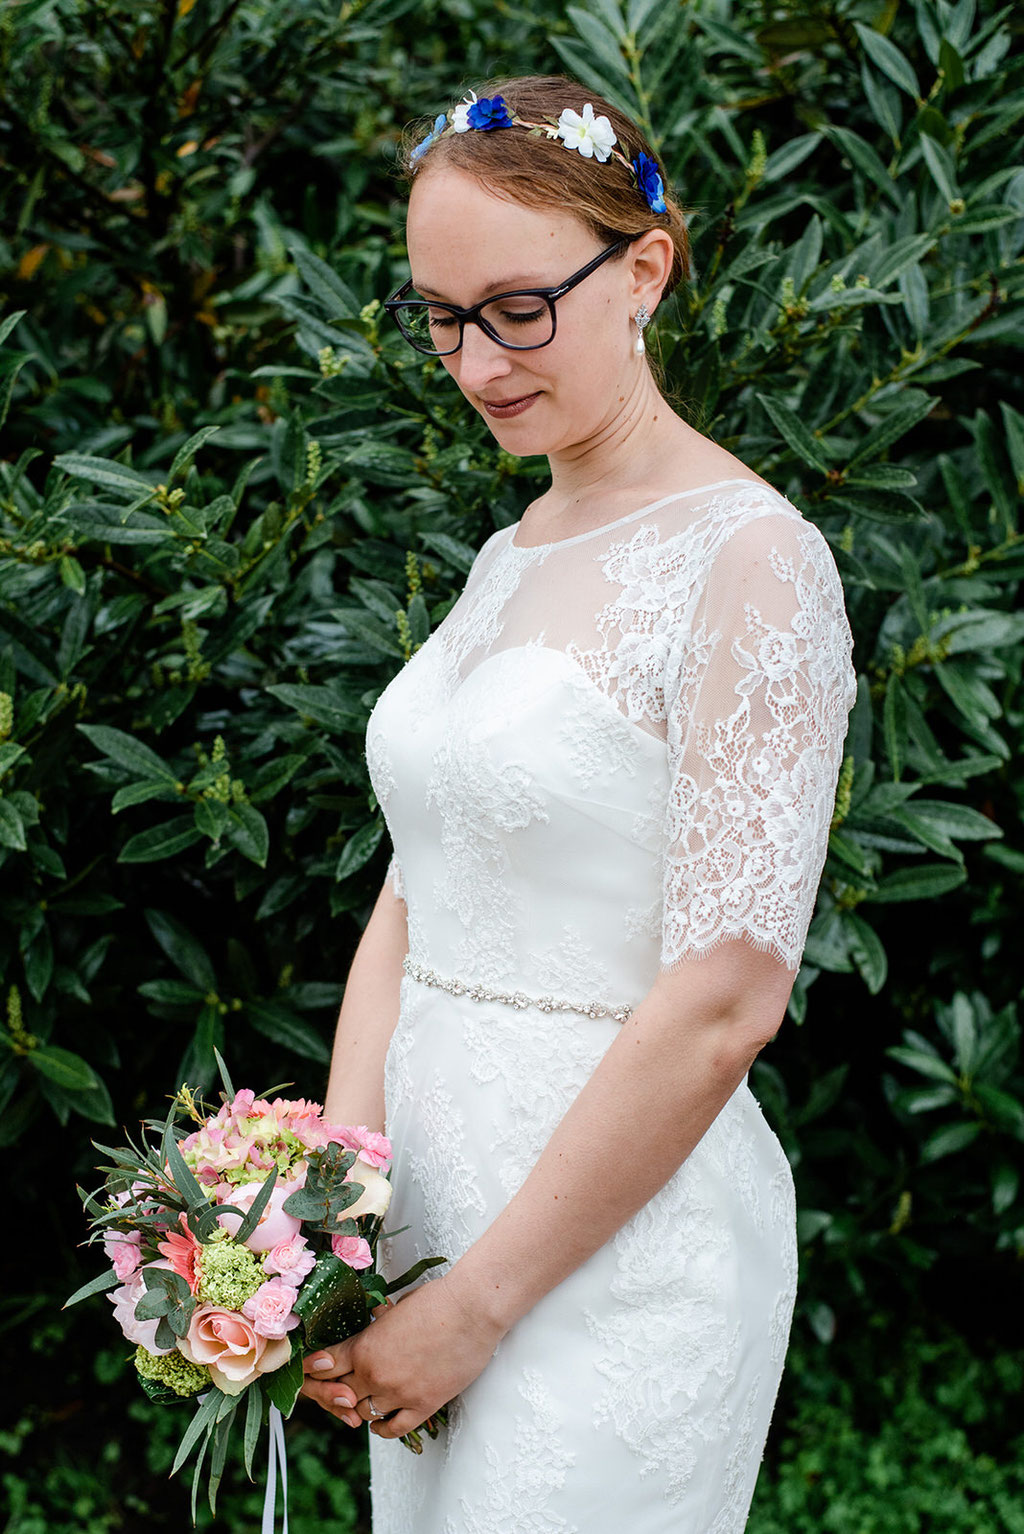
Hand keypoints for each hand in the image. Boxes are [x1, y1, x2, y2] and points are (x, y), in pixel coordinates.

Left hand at [298, 1277, 505, 1438]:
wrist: (472, 1310)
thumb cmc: (436, 1301)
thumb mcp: (395, 1308)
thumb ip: (377, 1324)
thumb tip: (373, 1319)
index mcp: (364, 1347)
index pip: (325, 1367)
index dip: (316, 1369)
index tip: (315, 1370)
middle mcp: (375, 1375)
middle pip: (340, 1395)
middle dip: (336, 1391)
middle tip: (340, 1388)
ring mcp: (399, 1394)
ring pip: (364, 1414)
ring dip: (361, 1407)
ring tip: (363, 1401)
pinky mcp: (423, 1406)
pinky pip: (393, 1430)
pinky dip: (382, 1428)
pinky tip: (380, 1422)